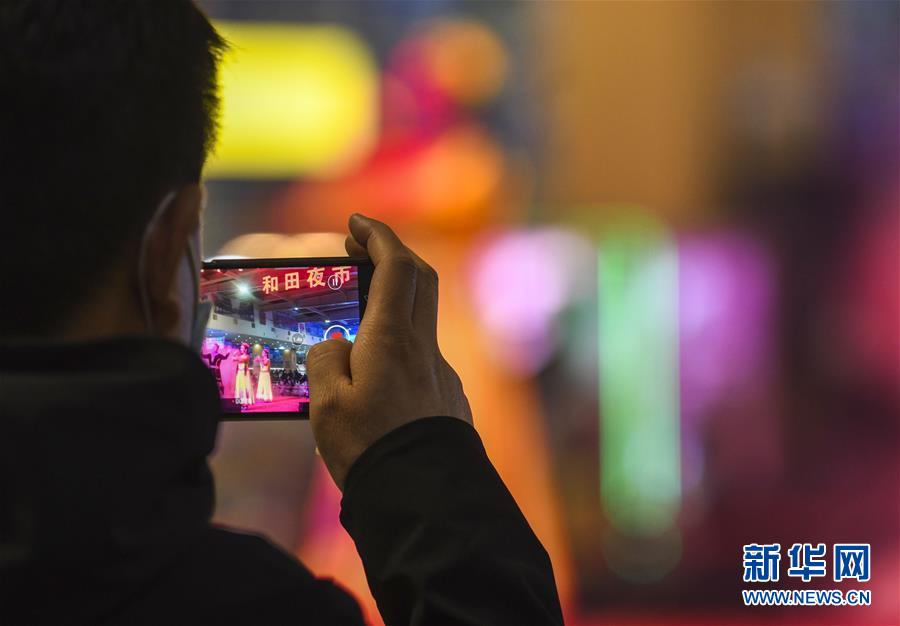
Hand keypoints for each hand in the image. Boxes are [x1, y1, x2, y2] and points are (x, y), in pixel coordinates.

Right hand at [306, 214, 472, 489]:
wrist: (424, 499)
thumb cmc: (370, 450)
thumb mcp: (325, 404)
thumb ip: (326, 359)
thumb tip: (338, 345)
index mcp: (393, 339)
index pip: (397, 266)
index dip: (379, 234)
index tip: (357, 222)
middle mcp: (424, 348)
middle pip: (420, 279)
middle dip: (391, 254)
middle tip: (359, 251)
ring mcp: (441, 373)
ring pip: (422, 318)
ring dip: (395, 300)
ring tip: (355, 316)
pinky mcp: (447, 397)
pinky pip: (423, 354)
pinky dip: (400, 341)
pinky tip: (376, 369)